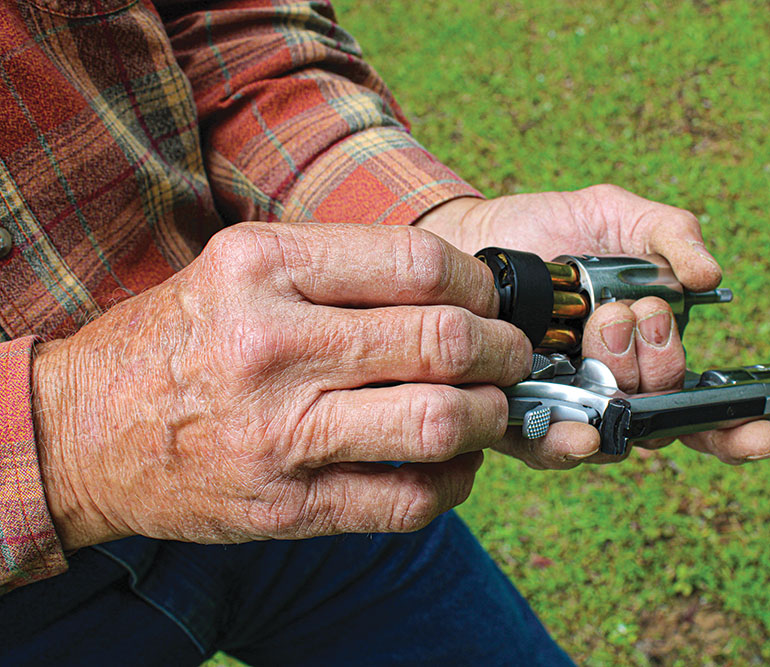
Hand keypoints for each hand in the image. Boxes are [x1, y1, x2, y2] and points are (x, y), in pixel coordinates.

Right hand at [33, 223, 531, 548]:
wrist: (85, 430)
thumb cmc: (183, 340)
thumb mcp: (241, 269)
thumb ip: (340, 270)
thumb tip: (459, 285)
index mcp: (262, 266)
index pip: (416, 262)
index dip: (480, 284)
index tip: (491, 300)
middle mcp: (272, 345)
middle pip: (442, 341)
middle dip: (503, 352)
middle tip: (511, 358)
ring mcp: (278, 433)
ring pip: (439, 422)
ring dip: (490, 418)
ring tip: (490, 411)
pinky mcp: (284, 506)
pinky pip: (407, 500)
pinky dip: (454, 484)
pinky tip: (453, 466)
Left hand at [418, 187, 769, 467]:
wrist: (474, 233)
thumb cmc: (552, 229)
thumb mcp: (619, 216)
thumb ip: (669, 235)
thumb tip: (709, 274)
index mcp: (649, 355)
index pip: (702, 408)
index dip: (737, 428)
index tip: (764, 429)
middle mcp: (613, 392)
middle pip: (662, 415)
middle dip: (663, 363)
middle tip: (642, 312)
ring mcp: (566, 410)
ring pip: (613, 432)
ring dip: (622, 382)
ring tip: (607, 324)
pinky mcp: (513, 421)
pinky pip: (544, 449)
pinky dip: (566, 443)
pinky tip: (579, 429)